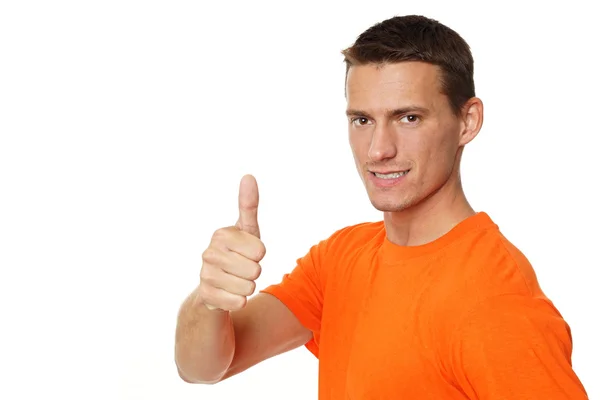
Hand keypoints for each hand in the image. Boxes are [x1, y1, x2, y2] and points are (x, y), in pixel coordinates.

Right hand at [198, 175, 265, 310]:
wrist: (213, 287)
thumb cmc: (236, 254)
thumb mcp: (246, 231)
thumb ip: (248, 205)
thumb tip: (248, 176)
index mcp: (221, 234)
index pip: (260, 250)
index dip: (259, 254)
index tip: (247, 253)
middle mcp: (209, 252)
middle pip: (255, 269)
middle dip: (254, 272)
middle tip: (242, 269)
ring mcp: (205, 275)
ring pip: (248, 287)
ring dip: (247, 287)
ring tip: (235, 281)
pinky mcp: (205, 296)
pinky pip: (238, 302)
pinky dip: (239, 301)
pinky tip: (230, 295)